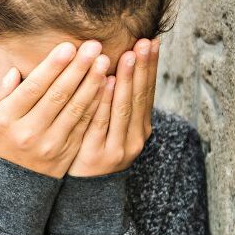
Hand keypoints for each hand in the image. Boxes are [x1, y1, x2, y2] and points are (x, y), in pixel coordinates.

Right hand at [0, 41, 109, 177]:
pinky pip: (85, 124)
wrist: (12, 182)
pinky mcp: (67, 152)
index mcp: (7, 119)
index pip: (34, 88)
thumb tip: (15, 72)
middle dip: (77, 69)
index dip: (53, 67)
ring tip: (103, 61)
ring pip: (75, 109)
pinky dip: (97, 104)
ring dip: (92, 83)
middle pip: (58, 96)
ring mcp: (50, 144)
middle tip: (93, 47)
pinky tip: (106, 86)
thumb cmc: (0, 140)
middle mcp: (29, 132)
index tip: (69, 47)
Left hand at [68, 38, 158, 176]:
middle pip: (139, 97)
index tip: (151, 42)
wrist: (83, 193)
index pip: (147, 92)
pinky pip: (101, 122)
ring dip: (127, 80)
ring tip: (129, 56)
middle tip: (143, 43)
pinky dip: (106, 102)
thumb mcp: (109, 128)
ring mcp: (118, 147)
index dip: (150, 67)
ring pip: (123, 108)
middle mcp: (135, 137)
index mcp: (139, 127)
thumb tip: (112, 67)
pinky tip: (107, 83)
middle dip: (142, 68)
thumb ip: (113, 102)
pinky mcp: (98, 154)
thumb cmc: (93, 150)